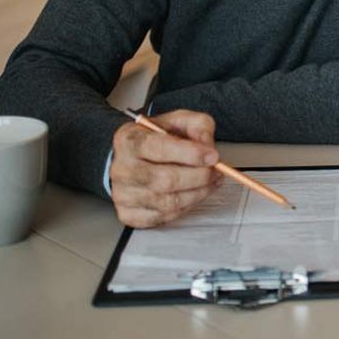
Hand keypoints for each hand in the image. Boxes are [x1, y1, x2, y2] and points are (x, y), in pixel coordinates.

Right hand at [110, 109, 222, 227]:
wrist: (135, 158)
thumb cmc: (157, 140)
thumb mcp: (179, 121)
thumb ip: (198, 126)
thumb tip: (207, 145)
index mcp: (129, 140)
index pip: (158, 148)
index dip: (190, 154)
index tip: (212, 156)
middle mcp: (122, 168)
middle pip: (165, 179)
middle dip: (199, 177)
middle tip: (216, 171)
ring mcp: (123, 194)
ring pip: (168, 202)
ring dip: (198, 193)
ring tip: (210, 182)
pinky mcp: (129, 214)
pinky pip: (164, 217)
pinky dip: (186, 207)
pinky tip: (193, 194)